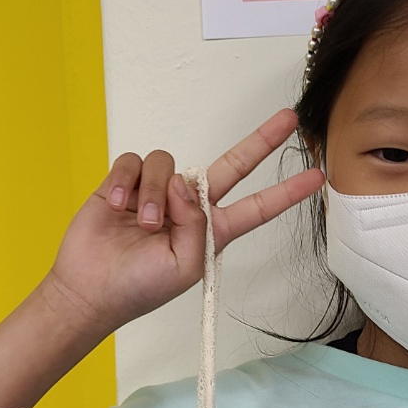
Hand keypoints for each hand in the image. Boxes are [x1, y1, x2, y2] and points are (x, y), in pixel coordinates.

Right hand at [41, 109, 323, 337]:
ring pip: (170, 165)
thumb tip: (185, 184)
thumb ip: (198, 225)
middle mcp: (189, 206)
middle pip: (232, 165)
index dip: (285, 193)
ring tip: (143, 223)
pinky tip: (116, 204)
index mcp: (212, 231)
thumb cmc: (140, 287)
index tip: (316, 177)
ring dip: (156, 193)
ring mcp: (158, 192)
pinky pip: (135, 163)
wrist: (91, 289)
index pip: (256, 208)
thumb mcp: (186, 267)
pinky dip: (126, 182)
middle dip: (261, 141)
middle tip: (288, 118)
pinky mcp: (125, 182)